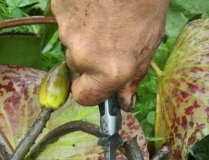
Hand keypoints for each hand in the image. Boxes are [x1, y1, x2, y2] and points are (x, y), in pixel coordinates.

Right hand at [51, 0, 167, 110]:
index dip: (90, 89)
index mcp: (110, 70)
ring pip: (71, 40)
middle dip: (91, 54)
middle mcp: (85, 56)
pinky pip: (66, 18)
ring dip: (85, 30)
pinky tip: (95, 1)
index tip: (96, 82)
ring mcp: (67, 31)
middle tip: (111, 31)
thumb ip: (133, 75)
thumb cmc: (145, 2)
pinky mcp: (59, 9)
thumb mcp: (149, 43)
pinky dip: (78, 11)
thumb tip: (124, 101)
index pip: (84, 97)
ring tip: (106, 11)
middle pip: (78, 65)